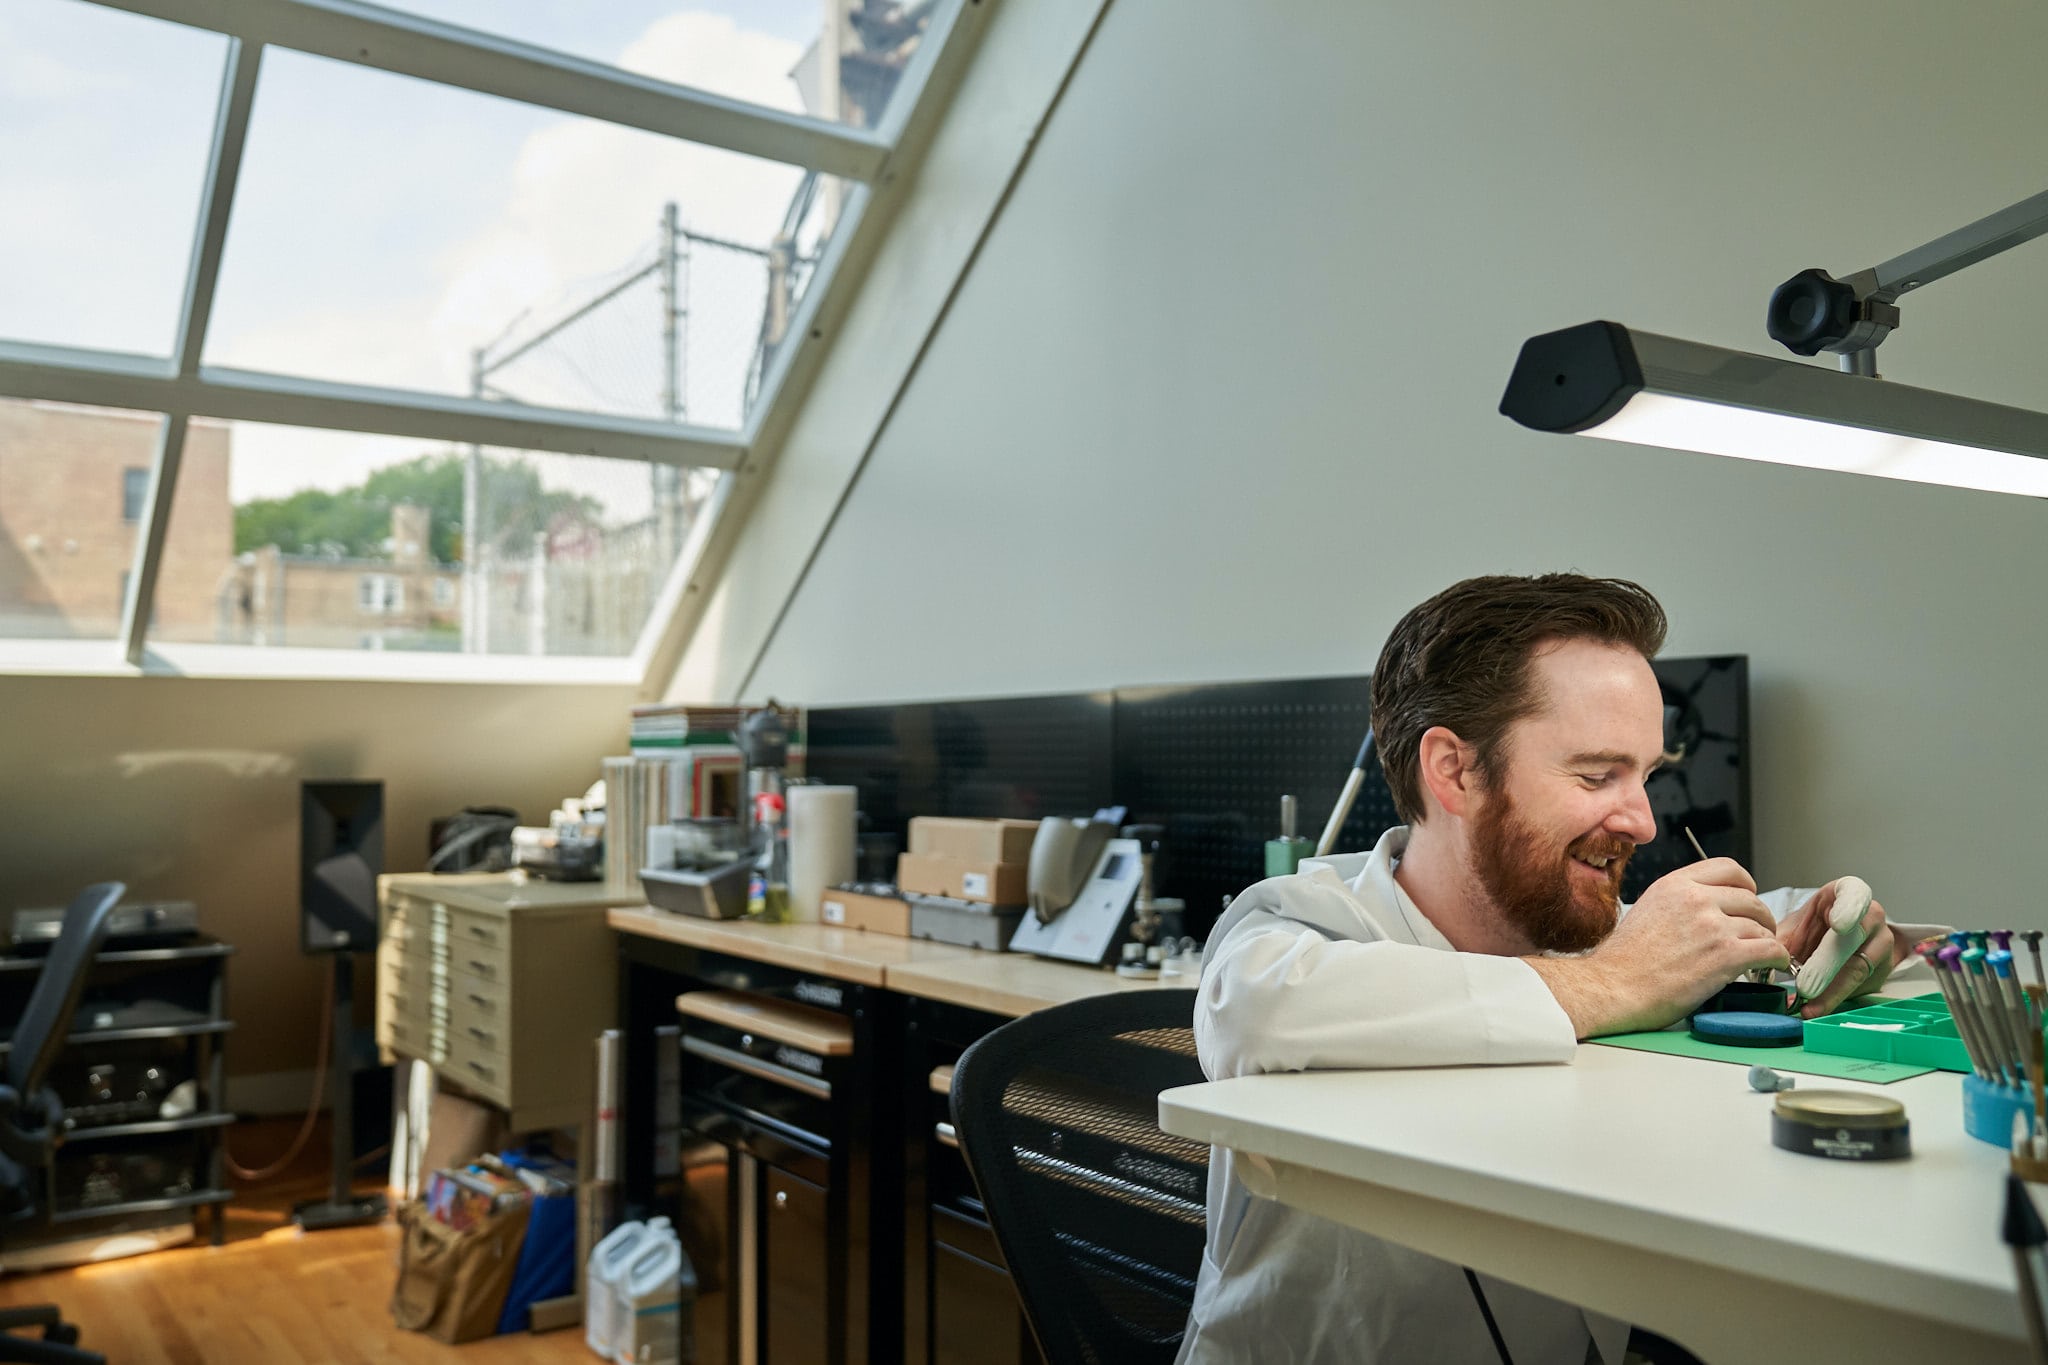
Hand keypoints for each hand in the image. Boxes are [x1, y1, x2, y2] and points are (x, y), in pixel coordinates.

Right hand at [1525, 858, 1789, 1038]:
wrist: (1613, 987)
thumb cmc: (1624, 960)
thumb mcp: (1648, 910)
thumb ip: (1680, 902)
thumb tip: (1708, 909)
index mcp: (1675, 884)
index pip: (1728, 868)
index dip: (1745, 884)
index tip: (1747, 899)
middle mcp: (1696, 898)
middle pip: (1750, 898)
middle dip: (1759, 917)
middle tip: (1758, 934)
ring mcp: (1713, 925)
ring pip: (1762, 926)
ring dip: (1766, 942)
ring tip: (1761, 957)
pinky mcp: (1726, 954)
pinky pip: (1770, 949)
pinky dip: (1777, 958)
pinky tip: (1773, 966)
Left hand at [1777, 879, 1901, 1017]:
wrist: (1832, 942)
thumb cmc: (1813, 928)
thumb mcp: (1795, 925)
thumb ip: (1780, 938)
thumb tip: (1762, 957)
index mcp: (1848, 893)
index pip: (1854, 894)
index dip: (1848, 909)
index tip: (1838, 925)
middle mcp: (1871, 915)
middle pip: (1854, 938)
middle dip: (1827, 964)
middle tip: (1806, 985)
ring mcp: (1881, 943)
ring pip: (1858, 968)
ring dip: (1831, 991)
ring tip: (1808, 1005)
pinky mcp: (1882, 971)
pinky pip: (1859, 987)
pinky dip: (1835, 999)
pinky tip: (1816, 1008)